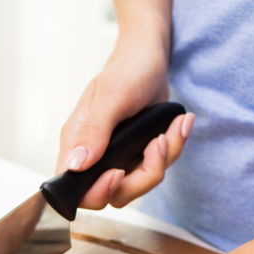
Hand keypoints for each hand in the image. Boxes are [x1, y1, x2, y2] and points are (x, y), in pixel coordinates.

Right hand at [59, 44, 193, 209]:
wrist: (149, 57)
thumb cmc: (127, 70)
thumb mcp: (111, 96)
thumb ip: (94, 130)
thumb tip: (75, 165)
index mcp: (76, 144)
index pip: (75, 190)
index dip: (96, 192)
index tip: (117, 173)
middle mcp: (94, 156)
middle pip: (111, 196)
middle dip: (140, 179)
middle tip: (154, 145)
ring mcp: (116, 158)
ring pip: (137, 185)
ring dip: (162, 160)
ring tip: (171, 128)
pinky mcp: (137, 156)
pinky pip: (156, 168)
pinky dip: (173, 148)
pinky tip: (179, 123)